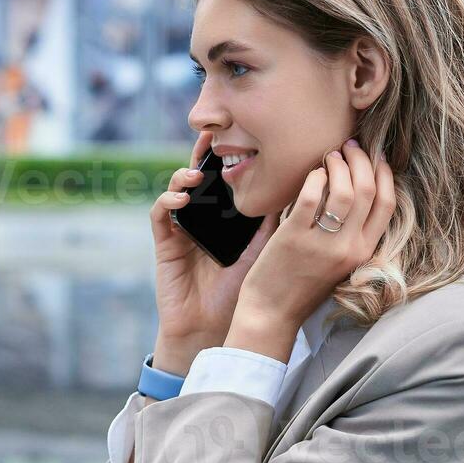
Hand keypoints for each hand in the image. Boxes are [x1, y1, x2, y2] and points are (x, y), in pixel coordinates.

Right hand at [149, 129, 273, 374]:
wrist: (215, 327)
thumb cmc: (242, 291)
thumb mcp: (263, 251)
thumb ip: (275, 222)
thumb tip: (303, 190)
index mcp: (226, 217)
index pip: (227, 179)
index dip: (231, 157)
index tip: (243, 136)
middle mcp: (203, 217)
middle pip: (200, 177)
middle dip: (203, 154)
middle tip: (211, 135)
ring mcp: (182, 228)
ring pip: (176, 189)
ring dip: (183, 176)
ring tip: (196, 173)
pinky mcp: (165, 243)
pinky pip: (160, 215)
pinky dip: (167, 202)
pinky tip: (181, 199)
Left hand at [227, 139, 395, 360]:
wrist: (272, 313)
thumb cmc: (303, 284)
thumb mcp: (339, 261)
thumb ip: (350, 230)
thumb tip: (353, 186)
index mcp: (364, 252)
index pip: (388, 204)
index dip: (385, 174)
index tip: (376, 156)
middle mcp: (349, 248)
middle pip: (368, 190)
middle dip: (361, 160)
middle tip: (349, 147)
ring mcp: (322, 243)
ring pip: (343, 190)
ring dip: (338, 165)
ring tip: (330, 156)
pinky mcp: (294, 237)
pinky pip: (310, 196)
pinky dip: (313, 177)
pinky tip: (311, 174)